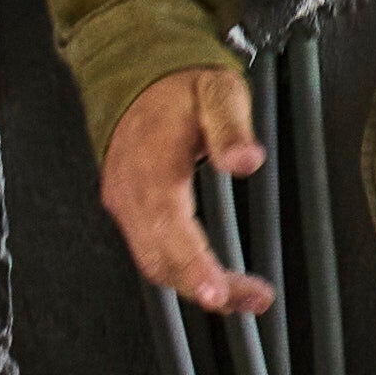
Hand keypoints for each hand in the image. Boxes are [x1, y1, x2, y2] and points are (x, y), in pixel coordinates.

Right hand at [103, 64, 275, 314]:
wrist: (136, 75)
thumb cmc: (178, 87)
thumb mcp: (217, 91)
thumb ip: (232, 127)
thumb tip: (246, 160)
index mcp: (153, 165)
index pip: (169, 226)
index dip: (192, 265)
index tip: (216, 291)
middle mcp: (132, 190)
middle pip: (160, 258)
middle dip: (203, 286)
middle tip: (250, 298)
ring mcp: (125, 202)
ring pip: (154, 262)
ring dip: (195, 285)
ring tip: (243, 296)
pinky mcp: (127, 208)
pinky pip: (149, 251)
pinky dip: (180, 272)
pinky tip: (211, 278)